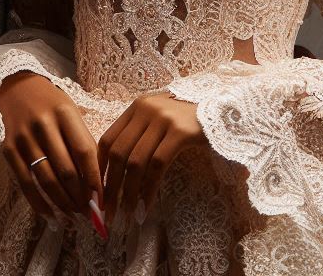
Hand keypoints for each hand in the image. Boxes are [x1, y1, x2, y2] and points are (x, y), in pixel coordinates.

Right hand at [0, 70, 102, 222]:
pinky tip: (51, 216)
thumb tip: (97, 183)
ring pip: (47, 180)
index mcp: (64, 113)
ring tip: (75, 217)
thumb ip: (83, 142)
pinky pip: (25, 183)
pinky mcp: (8, 149)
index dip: (94, 179)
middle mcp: (43, 124)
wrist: (17, 88)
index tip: (103, 200)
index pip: (84, 151)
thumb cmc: (52, 105)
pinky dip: (39, 204)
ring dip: (63, 203)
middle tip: (90, 214)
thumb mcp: (72, 113)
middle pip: (66, 170)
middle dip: (80, 197)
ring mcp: (24, 137)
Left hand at [97, 92, 205, 223]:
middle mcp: (145, 109)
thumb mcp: (158, 121)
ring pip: (136, 162)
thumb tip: (116, 173)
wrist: (223, 110)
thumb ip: (139, 137)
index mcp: (136, 107)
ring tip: (127, 215)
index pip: (108, 139)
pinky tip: (146, 206)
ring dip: (129, 193)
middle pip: (119, 153)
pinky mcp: (180, 133)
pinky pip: (157, 166)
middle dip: (111, 186)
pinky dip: (149, 189)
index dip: (100, 168)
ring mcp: (162, 120)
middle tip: (109, 212)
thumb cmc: (187, 121)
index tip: (98, 193)